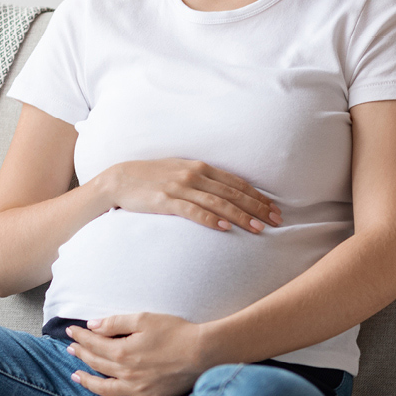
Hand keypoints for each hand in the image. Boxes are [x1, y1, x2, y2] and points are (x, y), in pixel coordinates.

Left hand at [66, 313, 209, 395]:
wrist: (203, 353)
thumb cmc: (176, 332)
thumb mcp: (143, 319)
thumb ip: (115, 322)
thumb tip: (92, 325)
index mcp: (122, 351)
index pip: (93, 343)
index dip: (80, 337)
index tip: (71, 331)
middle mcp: (126, 373)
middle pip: (96, 364)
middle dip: (80, 354)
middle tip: (71, 348)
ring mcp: (137, 390)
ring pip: (103, 388)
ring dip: (86, 381)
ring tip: (75, 375)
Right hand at [98, 159, 280, 233]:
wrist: (119, 179)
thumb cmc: (151, 177)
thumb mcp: (179, 171)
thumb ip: (202, 179)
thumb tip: (225, 192)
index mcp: (199, 167)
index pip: (236, 183)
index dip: (258, 196)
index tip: (274, 209)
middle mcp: (193, 175)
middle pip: (232, 193)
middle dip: (257, 208)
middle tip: (276, 222)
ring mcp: (180, 187)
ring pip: (218, 203)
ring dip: (241, 216)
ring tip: (258, 229)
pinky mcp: (166, 201)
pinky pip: (193, 211)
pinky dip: (211, 219)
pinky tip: (225, 228)